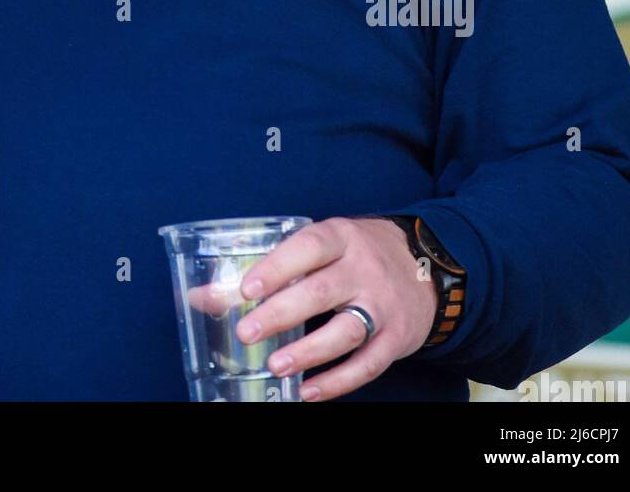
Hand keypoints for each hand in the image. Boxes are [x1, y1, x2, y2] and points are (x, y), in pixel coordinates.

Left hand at [234, 216, 436, 400]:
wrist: (428, 265)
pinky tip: (308, 391)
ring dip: (308, 351)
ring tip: (275, 365)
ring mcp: (383, 305)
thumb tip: (202, 297)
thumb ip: (270, 268)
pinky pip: (368, 364)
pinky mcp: (397, 338)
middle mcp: (364, 269)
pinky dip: (338, 382)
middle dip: (281, 313)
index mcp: (341, 237)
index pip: (308, 248)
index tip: (246, 288)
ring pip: (346, 331)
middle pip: (321, 292)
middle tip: (247, 332)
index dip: (277, 267)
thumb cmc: (356, 254)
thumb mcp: (321, 246)